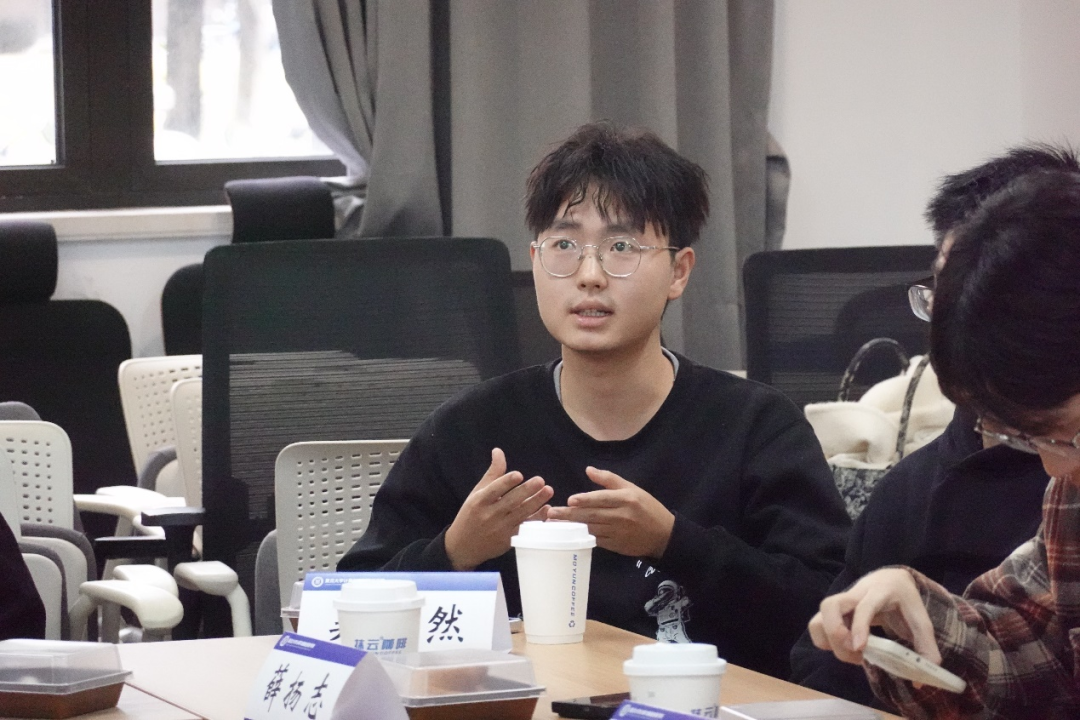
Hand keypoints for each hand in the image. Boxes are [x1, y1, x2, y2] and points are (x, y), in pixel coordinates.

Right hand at [444, 448, 552, 570]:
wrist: (463, 546)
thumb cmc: (472, 514)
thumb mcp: (477, 493)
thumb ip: (493, 474)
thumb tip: (498, 451)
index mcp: (479, 501)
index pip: (493, 490)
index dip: (506, 482)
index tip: (519, 474)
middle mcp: (489, 515)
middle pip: (510, 502)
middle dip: (526, 491)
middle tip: (541, 480)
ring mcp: (499, 529)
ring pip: (520, 514)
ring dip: (536, 503)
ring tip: (548, 490)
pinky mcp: (508, 540)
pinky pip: (525, 528)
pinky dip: (536, 519)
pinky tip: (546, 509)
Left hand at [545, 466, 673, 558]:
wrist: (663, 535)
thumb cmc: (647, 507)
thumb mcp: (632, 488)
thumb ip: (609, 479)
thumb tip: (588, 469)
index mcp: (626, 499)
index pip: (602, 498)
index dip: (585, 499)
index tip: (569, 500)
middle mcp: (622, 515)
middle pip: (592, 514)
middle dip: (570, 514)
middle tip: (551, 513)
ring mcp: (619, 532)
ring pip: (592, 528)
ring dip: (572, 527)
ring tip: (555, 524)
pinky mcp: (616, 545)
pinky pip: (597, 540)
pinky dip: (583, 536)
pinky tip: (570, 534)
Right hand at [808, 568, 940, 665]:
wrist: (891, 579)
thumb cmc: (906, 601)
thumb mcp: (922, 621)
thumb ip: (926, 647)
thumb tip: (920, 681)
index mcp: (879, 592)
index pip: (863, 607)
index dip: (859, 627)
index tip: (860, 648)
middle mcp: (854, 594)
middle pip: (829, 605)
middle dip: (835, 633)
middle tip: (855, 651)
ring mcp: (840, 602)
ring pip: (818, 617)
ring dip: (828, 641)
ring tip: (852, 653)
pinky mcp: (833, 612)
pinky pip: (817, 625)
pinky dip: (825, 641)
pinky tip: (846, 648)